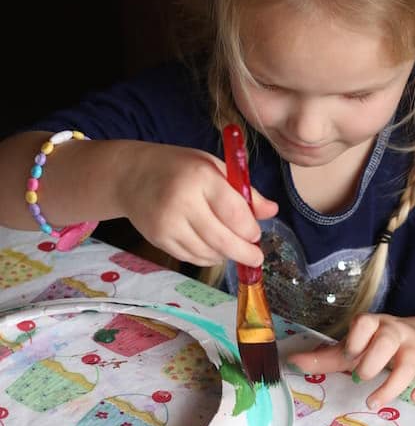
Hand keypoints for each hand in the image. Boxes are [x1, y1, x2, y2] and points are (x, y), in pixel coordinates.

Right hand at [121, 143, 277, 265]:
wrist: (131, 176)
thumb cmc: (179, 168)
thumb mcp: (213, 168)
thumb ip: (244, 191)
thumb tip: (272, 211)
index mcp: (201, 177)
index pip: (234, 213)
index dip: (250, 230)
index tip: (256, 236)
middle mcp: (182, 202)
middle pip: (222, 240)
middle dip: (244, 253)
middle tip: (255, 258)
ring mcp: (168, 224)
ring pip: (208, 253)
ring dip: (226, 255)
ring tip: (232, 248)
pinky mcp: (159, 239)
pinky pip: (192, 257)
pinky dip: (207, 257)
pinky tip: (212, 249)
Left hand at [288, 313, 414, 406]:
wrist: (413, 338)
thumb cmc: (373, 346)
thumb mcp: (350, 349)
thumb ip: (323, 358)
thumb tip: (290, 363)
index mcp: (372, 325)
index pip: (365, 323)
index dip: (356, 338)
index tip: (348, 355)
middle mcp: (395, 332)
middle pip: (388, 341)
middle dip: (373, 362)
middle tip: (359, 379)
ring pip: (411, 361)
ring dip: (394, 384)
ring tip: (374, 401)